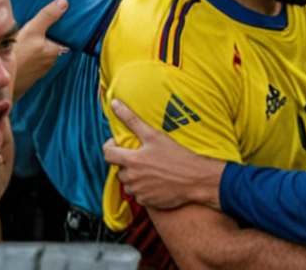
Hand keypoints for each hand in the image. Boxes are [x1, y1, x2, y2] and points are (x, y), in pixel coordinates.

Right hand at [13, 0, 68, 97]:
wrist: (1, 82)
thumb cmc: (19, 55)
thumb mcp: (33, 31)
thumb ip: (48, 16)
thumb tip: (64, 2)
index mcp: (55, 51)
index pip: (62, 38)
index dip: (58, 29)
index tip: (53, 21)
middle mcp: (50, 62)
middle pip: (50, 46)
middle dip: (45, 38)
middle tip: (36, 27)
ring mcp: (38, 71)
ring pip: (40, 55)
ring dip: (35, 48)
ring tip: (26, 38)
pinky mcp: (28, 76)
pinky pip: (31, 62)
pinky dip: (28, 56)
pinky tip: (20, 51)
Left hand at [103, 98, 225, 210]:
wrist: (198, 179)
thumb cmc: (178, 155)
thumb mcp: (154, 135)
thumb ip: (131, 120)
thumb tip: (114, 103)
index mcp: (131, 160)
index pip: (107, 154)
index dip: (111, 147)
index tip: (120, 144)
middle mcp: (132, 178)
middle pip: (119, 169)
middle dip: (127, 162)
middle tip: (143, 156)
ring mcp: (139, 191)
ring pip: (129, 183)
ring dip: (135, 176)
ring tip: (152, 169)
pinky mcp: (148, 202)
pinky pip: (139, 195)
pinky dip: (144, 188)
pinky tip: (158, 181)